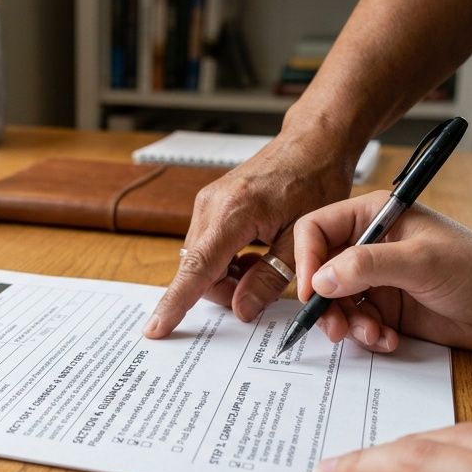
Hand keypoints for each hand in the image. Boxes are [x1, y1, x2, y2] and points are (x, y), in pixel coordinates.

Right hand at [143, 125, 359, 338]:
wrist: (313, 143)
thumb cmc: (315, 181)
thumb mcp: (301, 239)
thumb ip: (270, 278)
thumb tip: (241, 310)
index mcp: (232, 213)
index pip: (196, 268)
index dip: (175, 302)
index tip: (156, 328)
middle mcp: (210, 206)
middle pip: (197, 271)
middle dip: (224, 291)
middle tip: (260, 293)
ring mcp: (208, 203)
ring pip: (202, 261)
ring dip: (226, 277)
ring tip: (263, 268)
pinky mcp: (213, 204)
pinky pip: (208, 246)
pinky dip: (226, 262)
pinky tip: (254, 257)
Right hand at [291, 191, 471, 357]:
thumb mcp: (421, 262)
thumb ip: (367, 266)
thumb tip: (319, 280)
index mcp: (376, 215)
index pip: (317, 229)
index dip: (306, 259)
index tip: (310, 291)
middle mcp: (372, 245)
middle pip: (320, 270)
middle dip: (325, 301)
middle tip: (335, 327)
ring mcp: (379, 279)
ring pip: (336, 301)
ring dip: (348, 323)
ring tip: (373, 335)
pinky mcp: (388, 309)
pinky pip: (357, 323)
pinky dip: (367, 335)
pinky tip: (390, 340)